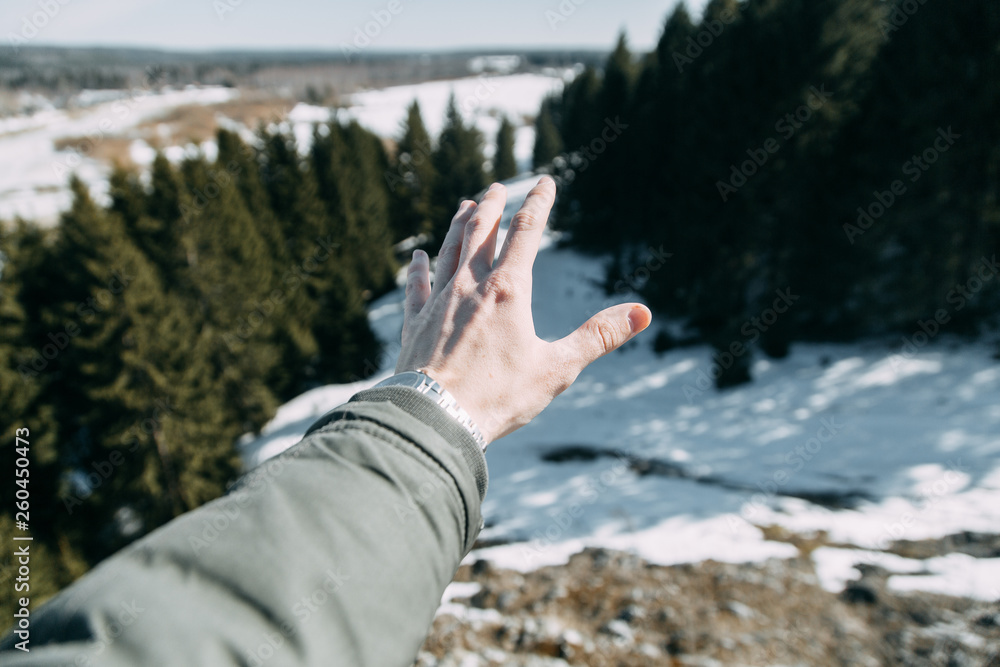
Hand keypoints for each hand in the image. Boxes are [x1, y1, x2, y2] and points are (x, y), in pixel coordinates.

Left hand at [395, 177, 650, 443]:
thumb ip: (598, 337)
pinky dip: (418, 268)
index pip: (526, 232)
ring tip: (464, 206)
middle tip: (498, 187)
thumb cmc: (499, 396)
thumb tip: (642, 313)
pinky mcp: (415, 323)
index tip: (546, 182)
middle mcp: (470, 286)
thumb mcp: (557, 368)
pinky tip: (417, 257)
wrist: (436, 418)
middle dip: (492, 205)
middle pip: (481, 232)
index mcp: (508, 291)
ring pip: (449, 251)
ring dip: (458, 226)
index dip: (539, 203)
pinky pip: (416, 286)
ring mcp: (438, 302)